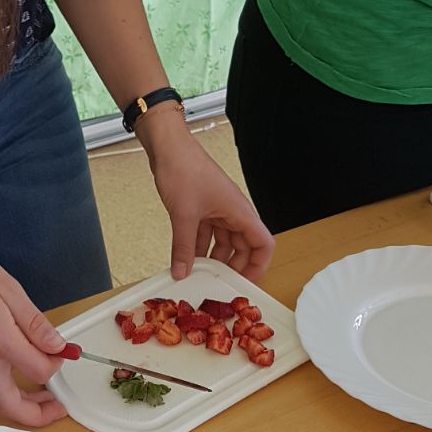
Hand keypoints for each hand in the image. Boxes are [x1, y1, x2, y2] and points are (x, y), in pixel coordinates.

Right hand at [0, 237, 69, 426]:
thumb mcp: (10, 291)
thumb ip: (36, 324)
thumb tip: (57, 346)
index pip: (38, 371)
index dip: (57, 363)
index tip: (63, 351)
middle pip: (10, 407)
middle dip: (37, 415)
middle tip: (56, 407)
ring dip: (21, 404)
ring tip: (41, 394)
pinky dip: (5, 388)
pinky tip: (15, 370)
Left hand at [137, 109, 274, 283]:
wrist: (167, 147)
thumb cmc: (184, 169)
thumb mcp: (184, 215)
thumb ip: (183, 248)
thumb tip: (182, 272)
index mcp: (240, 211)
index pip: (264, 243)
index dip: (259, 265)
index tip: (246, 283)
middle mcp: (233, 211)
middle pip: (243, 245)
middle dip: (234, 265)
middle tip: (221, 284)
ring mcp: (218, 209)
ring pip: (223, 240)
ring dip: (214, 257)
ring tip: (202, 275)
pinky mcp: (202, 206)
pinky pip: (206, 232)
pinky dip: (198, 246)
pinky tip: (186, 259)